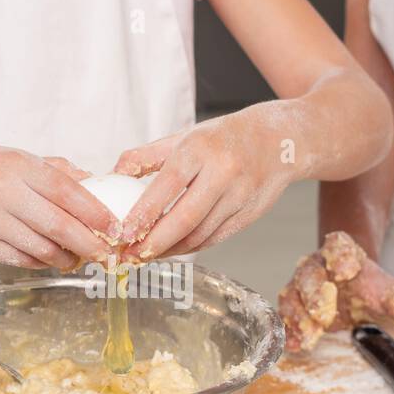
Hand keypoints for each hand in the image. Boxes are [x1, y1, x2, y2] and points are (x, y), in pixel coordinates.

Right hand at [0, 146, 113, 268]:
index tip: (117, 227)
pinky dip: (38, 262)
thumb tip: (92, 181)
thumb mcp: (8, 157)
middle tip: (108, 255)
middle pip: (60, 224)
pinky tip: (47, 260)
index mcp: (18, 164)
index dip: (98, 213)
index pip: (69, 190)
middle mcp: (4, 190)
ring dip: (65, 258)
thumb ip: (50, 169)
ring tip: (76, 259)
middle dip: (91, 244)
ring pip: (41, 248)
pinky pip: (18, 259)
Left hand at [111, 113, 298, 259]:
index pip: (167, 186)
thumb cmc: (224, 138)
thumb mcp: (184, 136)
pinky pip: (215, 238)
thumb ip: (146, 156)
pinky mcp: (250, 215)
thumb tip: (112, 174)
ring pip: (200, 235)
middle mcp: (223, 172)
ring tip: (148, 255)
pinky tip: (174, 250)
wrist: (281, 141)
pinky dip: (191, 248)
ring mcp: (240, 196)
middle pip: (185, 219)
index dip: (143, 214)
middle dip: (155, 243)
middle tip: (132, 256)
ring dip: (171, 250)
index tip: (122, 234)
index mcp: (201, 149)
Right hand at [278, 231, 393, 352]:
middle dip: (314, 294)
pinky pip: (285, 317)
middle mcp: (316, 266)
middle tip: (323, 315)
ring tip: (309, 338)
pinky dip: (289, 332)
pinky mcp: (293, 308)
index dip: (340, 256)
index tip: (346, 272)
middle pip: (309, 274)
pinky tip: (294, 346)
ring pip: (292, 296)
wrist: (352, 296)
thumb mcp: (390, 291)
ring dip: (298, 318)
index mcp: (341, 252)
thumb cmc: (369, 290)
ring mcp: (300, 287)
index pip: (338, 246)